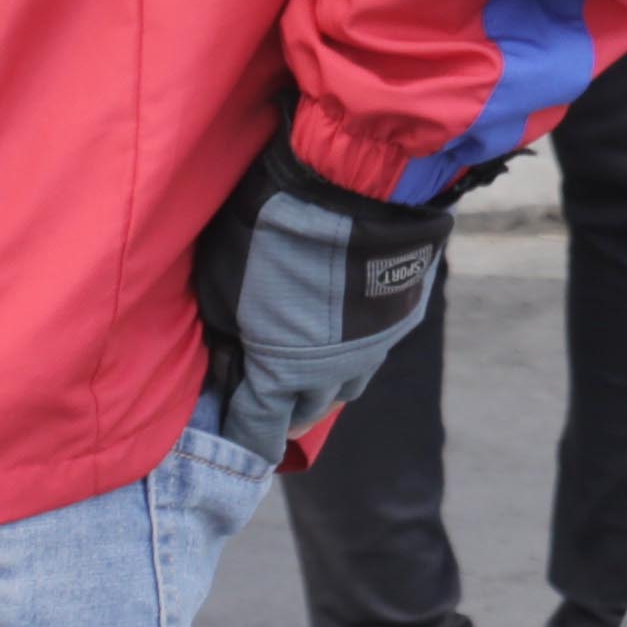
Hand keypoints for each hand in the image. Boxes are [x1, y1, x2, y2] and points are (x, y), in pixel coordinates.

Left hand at [187, 135, 450, 463]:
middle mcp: (333, 372)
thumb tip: (226, 359)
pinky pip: (373, 349)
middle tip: (263, 400)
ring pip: (346, 387)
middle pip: (305, 414)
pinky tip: (340, 328)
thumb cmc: (271, 233)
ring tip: (303, 370)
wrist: (355, 186)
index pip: (258, 431)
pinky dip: (352, 350)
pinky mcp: (404, 316)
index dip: (243, 440)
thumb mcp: (222, 284)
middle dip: (282, 414)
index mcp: (283, 372)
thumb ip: (224, 332)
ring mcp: (374, 345)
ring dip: (321, 386)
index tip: (232, 437)